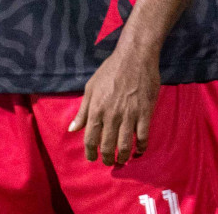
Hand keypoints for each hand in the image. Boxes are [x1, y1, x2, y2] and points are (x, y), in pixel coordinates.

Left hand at [70, 44, 159, 165]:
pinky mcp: (145, 111)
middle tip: (109, 161)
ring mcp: (129, 114)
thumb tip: (72, 129)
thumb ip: (82, 111)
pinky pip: (143, 135)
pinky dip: (141, 147)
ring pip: (125, 144)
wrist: (135, 56)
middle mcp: (111, 115)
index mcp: (96, 110)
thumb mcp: (91, 88)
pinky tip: (139, 150)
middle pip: (107, 145)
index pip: (90, 139)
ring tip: (122, 160)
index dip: (90, 153)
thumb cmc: (110, 70)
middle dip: (107, 158)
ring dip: (123, 156)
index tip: (93, 158)